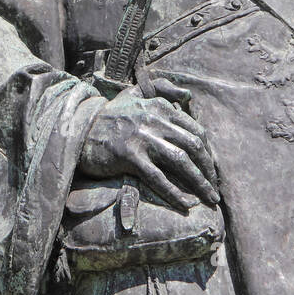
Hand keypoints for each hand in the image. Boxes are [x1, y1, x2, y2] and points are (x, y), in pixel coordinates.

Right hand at [78, 80, 219, 209]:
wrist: (79, 129)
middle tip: (214, 187)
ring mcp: (142, 138)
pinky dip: (174, 193)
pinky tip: (185, 205)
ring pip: (180, 162)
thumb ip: (162, 89)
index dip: (208, 152)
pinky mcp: (129, 156)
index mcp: (158, 106)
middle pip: (193, 146)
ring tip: (209, 199)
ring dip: (199, 183)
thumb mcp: (134, 93)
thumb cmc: (110, 114)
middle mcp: (153, 119)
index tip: (211, 169)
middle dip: (209, 169)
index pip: (195, 130)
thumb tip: (188, 95)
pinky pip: (158, 178)